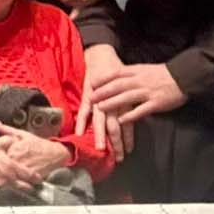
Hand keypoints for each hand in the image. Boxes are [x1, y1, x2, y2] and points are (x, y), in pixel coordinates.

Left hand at [0, 123, 71, 177]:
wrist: (55, 153)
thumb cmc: (38, 144)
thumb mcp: (23, 134)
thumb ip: (7, 130)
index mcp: (14, 147)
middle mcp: (18, 157)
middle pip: (3, 165)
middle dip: (0, 167)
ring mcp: (23, 167)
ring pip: (10, 174)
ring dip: (6, 175)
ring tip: (6, 174)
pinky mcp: (29, 175)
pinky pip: (19, 180)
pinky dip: (15, 181)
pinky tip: (15, 179)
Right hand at [0, 136, 41, 192]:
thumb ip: (8, 140)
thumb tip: (14, 139)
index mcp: (10, 166)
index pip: (28, 174)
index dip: (35, 177)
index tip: (39, 178)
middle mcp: (7, 178)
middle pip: (23, 186)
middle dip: (29, 187)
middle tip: (33, 186)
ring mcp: (0, 186)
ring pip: (12, 189)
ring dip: (15, 187)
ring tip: (15, 184)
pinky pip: (0, 190)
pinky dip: (1, 187)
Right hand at [76, 43, 130, 160]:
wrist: (102, 56)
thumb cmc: (117, 75)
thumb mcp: (127, 89)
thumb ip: (129, 106)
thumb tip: (133, 122)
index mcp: (124, 102)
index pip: (128, 125)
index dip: (128, 139)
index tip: (128, 152)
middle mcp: (113, 102)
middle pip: (115, 126)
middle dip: (116, 143)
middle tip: (118, 158)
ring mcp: (99, 99)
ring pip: (100, 121)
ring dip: (100, 136)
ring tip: (100, 149)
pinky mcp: (87, 95)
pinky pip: (84, 110)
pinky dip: (82, 122)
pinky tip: (80, 133)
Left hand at [88, 61, 186, 124]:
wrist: (184, 77)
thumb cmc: (163, 74)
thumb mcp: (146, 69)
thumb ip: (132, 74)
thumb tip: (116, 79)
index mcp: (138, 71)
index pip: (117, 73)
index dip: (104, 78)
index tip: (92, 82)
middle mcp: (141, 80)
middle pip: (119, 85)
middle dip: (104, 91)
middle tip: (91, 97)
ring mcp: (148, 92)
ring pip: (127, 97)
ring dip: (113, 103)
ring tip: (101, 108)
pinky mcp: (156, 103)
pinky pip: (141, 110)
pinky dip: (130, 115)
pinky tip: (121, 120)